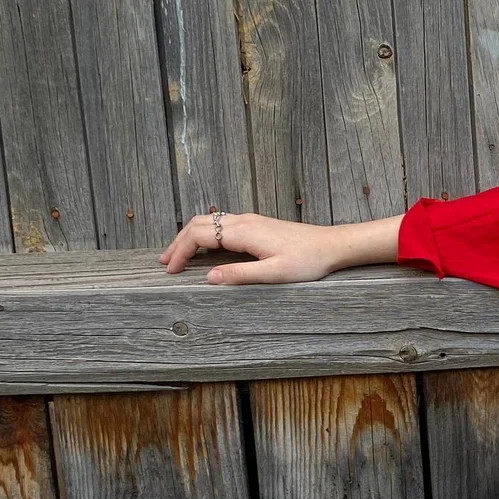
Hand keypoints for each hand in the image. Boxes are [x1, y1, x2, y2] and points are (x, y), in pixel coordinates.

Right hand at [158, 210, 344, 284]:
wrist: (332, 245)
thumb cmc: (308, 260)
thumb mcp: (274, 274)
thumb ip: (240, 275)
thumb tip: (209, 278)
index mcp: (243, 232)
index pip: (199, 236)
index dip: (180, 252)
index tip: (170, 270)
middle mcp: (243, 221)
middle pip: (199, 225)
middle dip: (178, 242)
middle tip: (165, 262)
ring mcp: (250, 221)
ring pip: (209, 222)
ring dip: (190, 237)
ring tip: (178, 255)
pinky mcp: (257, 225)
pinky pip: (221, 225)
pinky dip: (205, 235)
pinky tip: (205, 248)